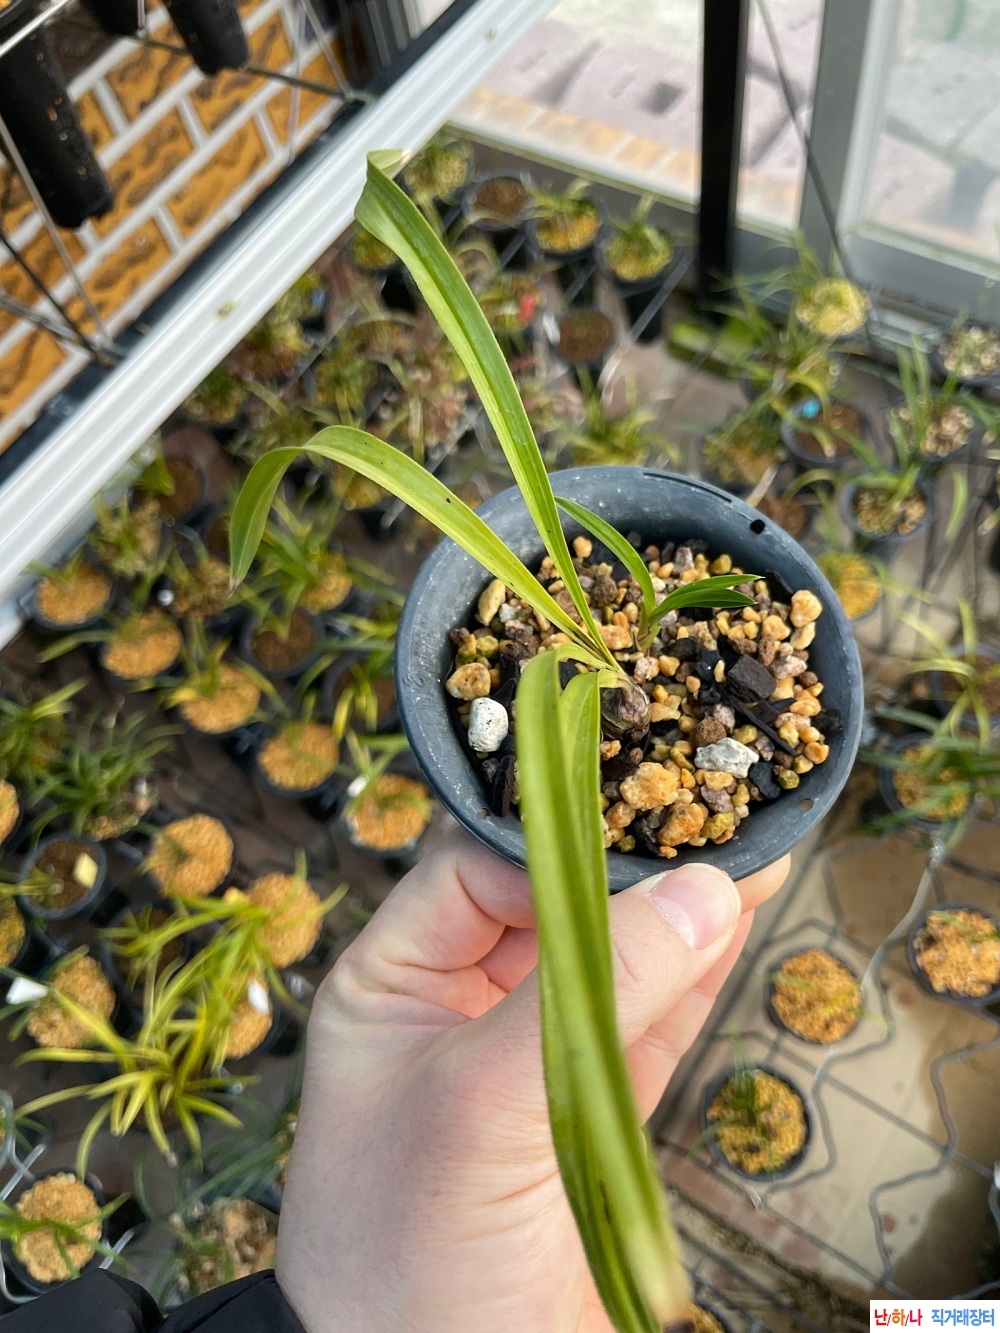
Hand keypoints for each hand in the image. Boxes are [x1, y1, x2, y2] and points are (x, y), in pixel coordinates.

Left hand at [276, 832, 788, 1332]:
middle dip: (626, 873)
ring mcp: (528, 1062)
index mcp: (391, 985)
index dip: (551, 849)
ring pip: (610, 965)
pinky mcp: (590, 1113)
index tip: (632, 841)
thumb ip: (592, 995)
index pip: (472, 872)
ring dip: (676, 918)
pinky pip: (648, 1026)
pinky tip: (735, 927)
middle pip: (549, 909)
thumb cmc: (409, 1253)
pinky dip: (694, 979)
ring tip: (749, 860)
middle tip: (709, 825)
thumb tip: (700, 893)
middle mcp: (456, 1010)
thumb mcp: (483, 1106)